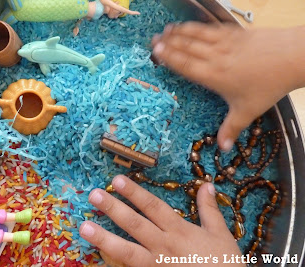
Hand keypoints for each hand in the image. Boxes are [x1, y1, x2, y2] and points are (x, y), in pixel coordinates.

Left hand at [79, 175, 242, 266]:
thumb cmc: (224, 264)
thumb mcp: (221, 235)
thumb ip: (210, 210)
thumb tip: (207, 185)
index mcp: (180, 231)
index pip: (153, 207)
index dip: (135, 193)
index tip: (118, 180)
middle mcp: (164, 246)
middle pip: (135, 225)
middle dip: (113, 209)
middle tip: (93, 196)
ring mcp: (156, 265)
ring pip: (127, 251)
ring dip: (104, 238)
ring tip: (84, 227)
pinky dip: (113, 265)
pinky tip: (98, 260)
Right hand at [151, 22, 304, 150]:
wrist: (292, 57)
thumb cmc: (268, 85)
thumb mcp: (248, 111)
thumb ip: (231, 129)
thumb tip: (222, 149)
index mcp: (214, 76)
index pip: (186, 65)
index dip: (169, 57)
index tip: (155, 51)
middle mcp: (215, 57)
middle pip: (187, 48)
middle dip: (168, 43)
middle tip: (153, 40)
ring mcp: (224, 43)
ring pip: (196, 36)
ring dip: (179, 32)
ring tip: (165, 30)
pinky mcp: (234, 33)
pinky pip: (210, 28)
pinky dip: (196, 26)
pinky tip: (189, 25)